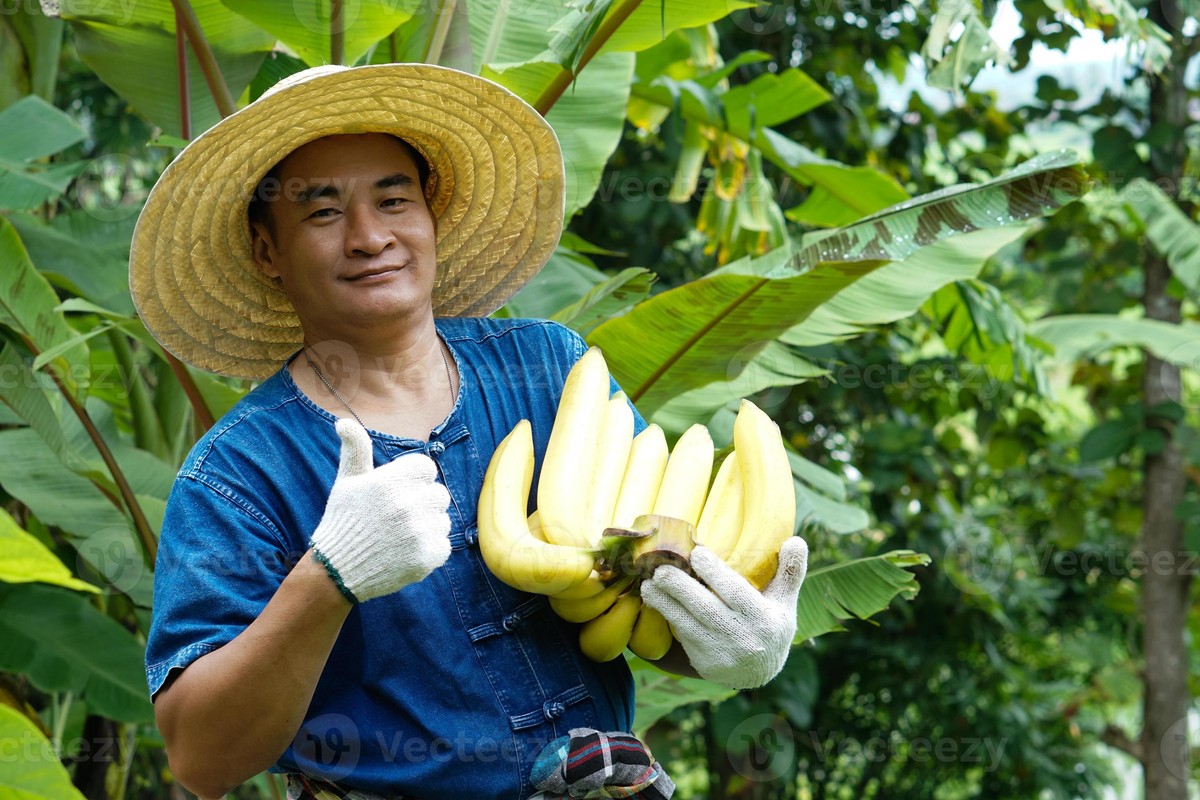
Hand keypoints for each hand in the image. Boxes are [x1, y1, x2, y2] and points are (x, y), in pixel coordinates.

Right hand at [309, 419, 451, 602]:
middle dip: (422, 502)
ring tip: (399, 536)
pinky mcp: (427, 557)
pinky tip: (405, 552)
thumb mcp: (347, 482)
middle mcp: (407, 505)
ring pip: (442, 520)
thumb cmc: (344, 520)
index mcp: (390, 482)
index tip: (397, 492)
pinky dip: (429, 550)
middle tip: (398, 516)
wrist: (337, 571)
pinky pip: (443, 544)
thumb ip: (355, 450)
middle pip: (439, 493)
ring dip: (427, 527)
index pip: (427, 468)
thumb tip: (343, 421)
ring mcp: (419, 532)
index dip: (413, 479)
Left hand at [640, 537, 807, 689]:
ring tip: (648, 584)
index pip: (736, 593)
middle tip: (660, 568)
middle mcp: (743, 637)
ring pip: (688, 624)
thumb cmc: (771, 624)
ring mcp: (721, 652)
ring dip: (665, 603)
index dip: (715, 573)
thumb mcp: (785, 601)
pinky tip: (654, 601)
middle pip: (706, 609)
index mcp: (764, 618)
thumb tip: (797, 540)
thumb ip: (790, 571)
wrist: (760, 672)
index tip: (696, 552)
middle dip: (680, 588)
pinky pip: (683, 638)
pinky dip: (668, 618)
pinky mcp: (704, 663)